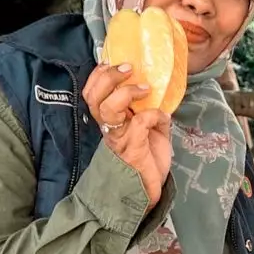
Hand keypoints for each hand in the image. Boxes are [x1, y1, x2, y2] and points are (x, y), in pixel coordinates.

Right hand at [83, 63, 170, 208]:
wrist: (147, 190)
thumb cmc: (147, 160)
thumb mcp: (151, 130)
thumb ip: (150, 113)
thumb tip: (159, 101)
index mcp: (110, 120)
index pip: (92, 93)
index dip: (98, 76)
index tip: (112, 63)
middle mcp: (109, 127)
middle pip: (93, 97)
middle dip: (108, 78)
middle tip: (128, 69)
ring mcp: (118, 137)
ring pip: (108, 108)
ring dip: (126, 93)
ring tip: (144, 89)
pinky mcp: (132, 147)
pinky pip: (139, 122)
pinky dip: (153, 115)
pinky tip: (161, 117)